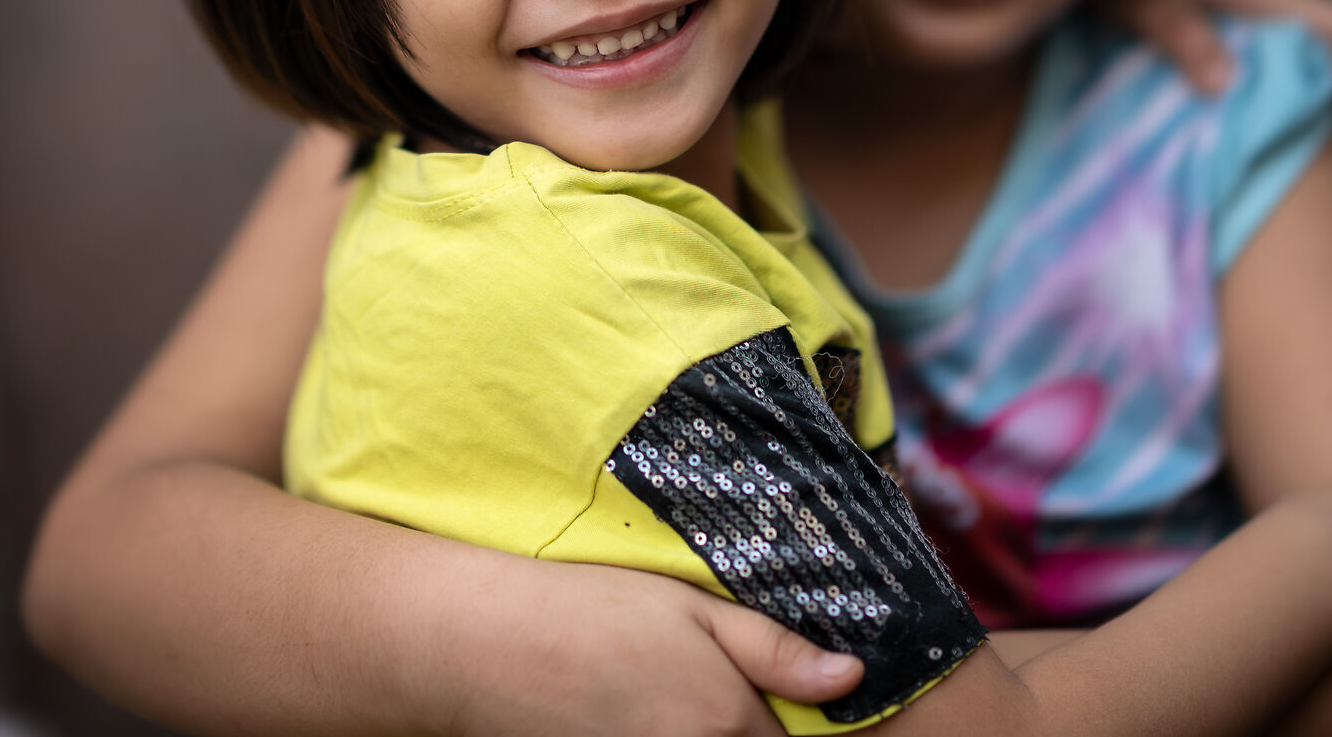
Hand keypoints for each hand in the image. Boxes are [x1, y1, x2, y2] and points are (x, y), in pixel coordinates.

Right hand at [439, 558, 862, 736]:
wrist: (480, 646)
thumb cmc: (589, 610)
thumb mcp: (691, 608)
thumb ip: (775, 650)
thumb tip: (851, 679)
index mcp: (725, 721)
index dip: (795, 728)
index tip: (781, 705)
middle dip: (754, 735)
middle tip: (716, 696)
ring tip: (670, 701)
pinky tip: (636, 717)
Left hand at [1095, 0, 1331, 95]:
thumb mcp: (1153, 7)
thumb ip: (1189, 42)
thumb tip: (1228, 84)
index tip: (1309, 99)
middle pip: (1327, 42)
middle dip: (1309, 84)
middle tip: (1268, 116)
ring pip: (1294, 43)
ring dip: (1276, 79)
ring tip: (1240, 109)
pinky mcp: (1231, 4)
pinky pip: (1261, 41)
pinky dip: (1250, 68)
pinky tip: (1216, 90)